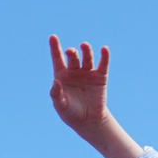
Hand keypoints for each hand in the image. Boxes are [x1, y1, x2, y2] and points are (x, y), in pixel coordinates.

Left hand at [48, 36, 143, 157]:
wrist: (88, 121)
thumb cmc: (70, 113)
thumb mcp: (60, 105)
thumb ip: (56, 94)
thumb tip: (55, 82)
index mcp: (61, 76)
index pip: (57, 58)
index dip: (55, 47)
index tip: (52, 36)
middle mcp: (74, 71)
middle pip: (73, 57)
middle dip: (72, 53)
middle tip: (71, 52)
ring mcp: (88, 73)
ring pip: (87, 58)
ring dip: (86, 51)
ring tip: (84, 45)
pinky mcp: (100, 77)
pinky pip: (103, 64)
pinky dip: (104, 56)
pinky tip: (104, 49)